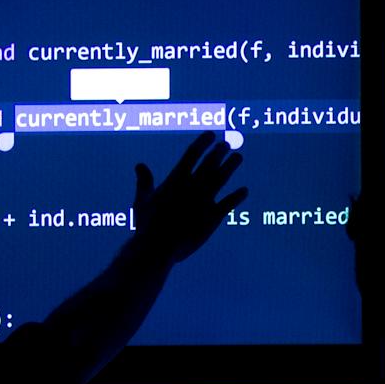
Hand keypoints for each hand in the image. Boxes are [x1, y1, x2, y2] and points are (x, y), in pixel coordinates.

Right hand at [132, 131, 247, 262]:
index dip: (203, 143)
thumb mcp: (142, 200)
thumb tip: (140, 165)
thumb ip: (144, 181)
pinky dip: (237, 196)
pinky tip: (244, 191)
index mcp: (176, 179)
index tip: (211, 135)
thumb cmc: (147, 225)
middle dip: (219, 152)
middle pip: (210, 163)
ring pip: (222, 178)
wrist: (159, 247)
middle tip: (226, 144)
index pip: (192, 154)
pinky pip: (229, 203)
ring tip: (238, 156)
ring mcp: (205, 201)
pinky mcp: (213, 218)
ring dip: (231, 166)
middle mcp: (193, 186)